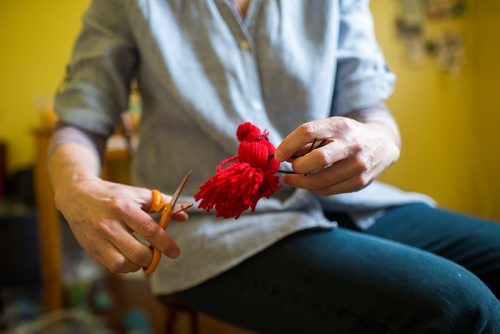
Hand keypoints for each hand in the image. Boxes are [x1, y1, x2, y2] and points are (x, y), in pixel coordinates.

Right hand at [54, 175, 188, 272]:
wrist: (77, 195)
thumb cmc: (113, 195)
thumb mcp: (138, 194)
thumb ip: (163, 204)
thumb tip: (184, 215)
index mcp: (123, 207)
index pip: (149, 230)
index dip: (166, 244)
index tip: (176, 252)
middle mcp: (109, 224)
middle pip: (137, 253)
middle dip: (152, 257)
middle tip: (156, 253)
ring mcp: (98, 238)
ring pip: (123, 264)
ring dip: (138, 264)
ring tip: (142, 255)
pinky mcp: (91, 249)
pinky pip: (112, 267)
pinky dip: (126, 267)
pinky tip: (129, 257)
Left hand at [274, 116, 399, 195]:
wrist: (383, 144)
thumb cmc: (347, 135)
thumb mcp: (330, 128)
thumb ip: (308, 140)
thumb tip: (283, 155)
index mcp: (340, 125)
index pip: (308, 131)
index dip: (288, 144)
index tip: (278, 154)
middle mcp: (352, 144)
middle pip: (318, 159)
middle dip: (298, 166)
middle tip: (291, 167)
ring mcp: (358, 165)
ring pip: (321, 180)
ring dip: (301, 182)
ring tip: (293, 179)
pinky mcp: (360, 182)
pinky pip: (328, 190)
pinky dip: (314, 188)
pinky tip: (309, 183)